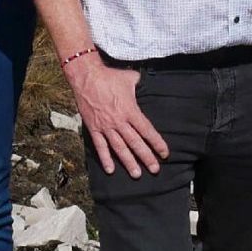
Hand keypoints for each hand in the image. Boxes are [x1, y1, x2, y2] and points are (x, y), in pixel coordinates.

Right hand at [69, 58, 168, 178]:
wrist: (86, 76)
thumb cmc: (109, 76)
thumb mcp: (130, 78)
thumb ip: (140, 84)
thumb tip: (146, 83)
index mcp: (130, 111)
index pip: (147, 130)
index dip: (157, 143)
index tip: (165, 153)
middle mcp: (119, 122)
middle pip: (135, 143)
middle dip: (146, 157)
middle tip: (155, 170)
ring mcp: (106, 126)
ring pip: (119, 148)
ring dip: (128, 162)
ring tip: (136, 174)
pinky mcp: (94, 128)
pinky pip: (100, 146)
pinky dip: (105, 158)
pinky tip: (110, 170)